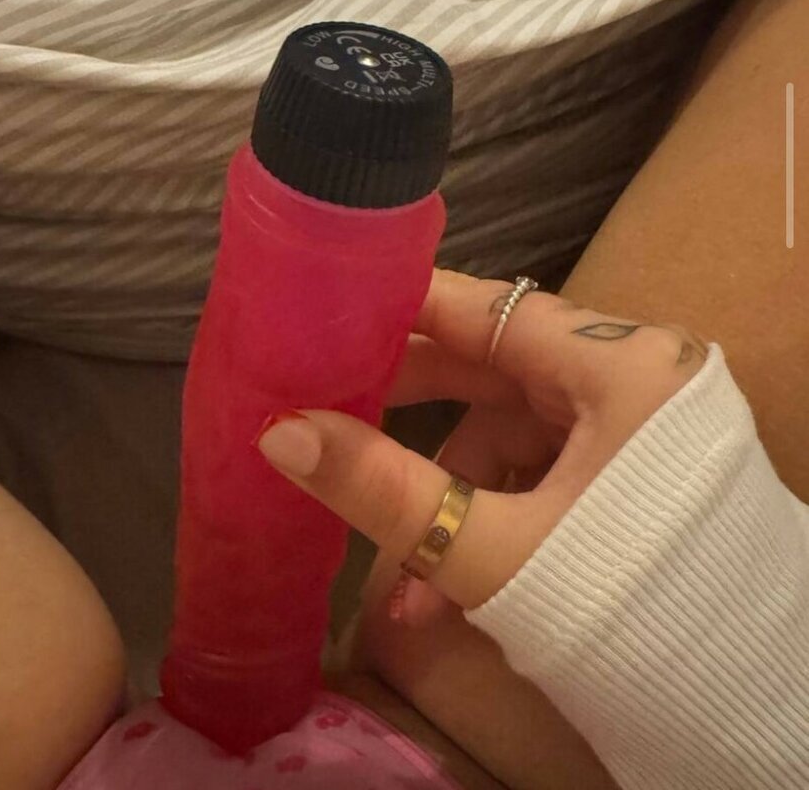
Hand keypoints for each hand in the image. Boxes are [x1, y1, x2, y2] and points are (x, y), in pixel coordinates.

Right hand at [257, 269, 708, 614]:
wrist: (739, 709)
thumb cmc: (624, 608)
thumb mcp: (493, 549)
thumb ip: (382, 489)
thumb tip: (277, 435)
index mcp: (619, 364)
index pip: (485, 308)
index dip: (399, 309)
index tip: (322, 317)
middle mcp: (632, 377)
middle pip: (492, 367)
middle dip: (407, 410)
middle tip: (325, 415)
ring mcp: (634, 427)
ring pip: (510, 434)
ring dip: (447, 500)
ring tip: (396, 581)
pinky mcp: (631, 474)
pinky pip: (541, 475)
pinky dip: (490, 520)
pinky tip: (440, 596)